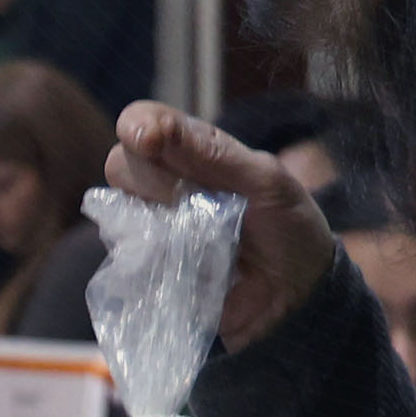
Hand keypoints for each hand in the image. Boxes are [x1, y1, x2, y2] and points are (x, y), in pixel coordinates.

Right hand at [106, 101, 338, 349]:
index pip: (143, 121)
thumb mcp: (266, 181)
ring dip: (154, 222)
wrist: (298, 296)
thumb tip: (153, 130)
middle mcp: (164, 183)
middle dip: (152, 181)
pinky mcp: (149, 266)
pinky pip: (127, 255)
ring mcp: (153, 225)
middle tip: (194, 203)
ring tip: (199, 240)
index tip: (148, 141)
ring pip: (117, 209)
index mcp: (193, 150)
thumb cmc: (290, 229)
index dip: (137, 126)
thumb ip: (214, 152)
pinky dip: (151, 257)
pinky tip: (185, 264)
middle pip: (120, 164)